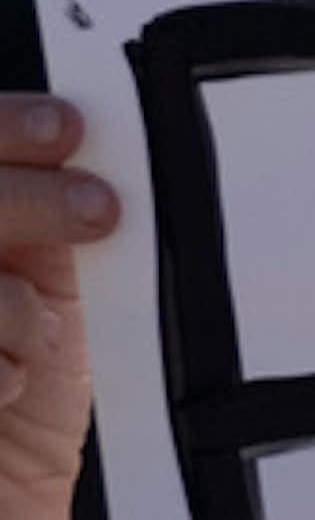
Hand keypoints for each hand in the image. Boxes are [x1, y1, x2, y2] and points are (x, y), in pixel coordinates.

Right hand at [0, 91, 129, 519]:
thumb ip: (50, 228)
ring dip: (6, 295)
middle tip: (99, 211)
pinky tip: (6, 386)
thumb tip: (100, 143)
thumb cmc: (21, 397)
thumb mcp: (43, 295)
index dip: (6, 122)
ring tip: (38, 337)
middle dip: (24, 193)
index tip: (73, 127)